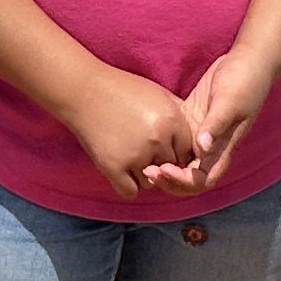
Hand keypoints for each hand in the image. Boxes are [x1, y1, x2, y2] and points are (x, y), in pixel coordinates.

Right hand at [64, 70, 201, 201]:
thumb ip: (178, 118)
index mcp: (171, 122)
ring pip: (151, 181)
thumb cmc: (122, 90)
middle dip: (159, 161)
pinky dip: (127, 183)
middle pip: (170, 167)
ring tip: (128, 153)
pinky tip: (121, 167)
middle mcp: (157, 141)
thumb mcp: (158, 96)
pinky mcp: (114, 168)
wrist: (84, 91)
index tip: (158, 140)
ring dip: (143, 173)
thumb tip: (196, 141)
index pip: (186, 152)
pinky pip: (131, 191)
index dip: (173, 148)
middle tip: (140, 146)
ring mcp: (136, 156)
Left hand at [152, 47, 280, 193]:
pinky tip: (145, 137)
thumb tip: (201, 148)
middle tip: (146, 170)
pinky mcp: (191, 120)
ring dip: (162, 165)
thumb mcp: (229, 102)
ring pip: (178, 161)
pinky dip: (161, 144)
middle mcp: (210, 148)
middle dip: (167, 180)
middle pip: (188, 177)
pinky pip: (174, 139)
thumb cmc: (243, 82)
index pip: (203, 180)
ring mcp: (199, 134)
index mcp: (223, 149)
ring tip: (143, 160)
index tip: (164, 169)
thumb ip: (216, 125)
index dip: (183, 181)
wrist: (246, 62)